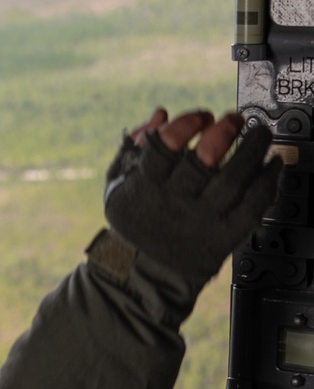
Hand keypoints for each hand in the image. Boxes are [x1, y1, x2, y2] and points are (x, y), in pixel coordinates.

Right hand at [103, 106, 280, 280]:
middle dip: (223, 132)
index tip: (201, 116)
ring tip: (260, 133)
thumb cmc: (132, 222)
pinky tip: (271, 165)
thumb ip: (134, 147)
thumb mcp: (118, 183)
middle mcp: (174, 202)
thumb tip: (161, 115)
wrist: (141, 272)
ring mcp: (201, 220)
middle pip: (203, 161)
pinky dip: (266, 183)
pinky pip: (251, 208)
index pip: (166, 146)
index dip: (187, 124)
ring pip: (233, 180)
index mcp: (145, 185)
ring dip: (252, 150)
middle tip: (235, 119)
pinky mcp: (222, 237)